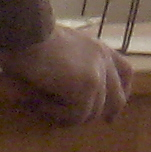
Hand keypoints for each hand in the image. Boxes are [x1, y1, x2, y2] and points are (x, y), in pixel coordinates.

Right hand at [0, 24, 132, 124]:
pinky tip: (41, 105)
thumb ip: (73, 63)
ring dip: (68, 115)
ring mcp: (97, 74)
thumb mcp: (60, 46)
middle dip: (105, 114)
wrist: (25, 30)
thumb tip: (69, 89)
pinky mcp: (86, 87)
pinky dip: (57, 115)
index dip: (123, 91)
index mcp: (99, 48)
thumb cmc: (31, 36)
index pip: (125, 71)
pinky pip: (77, 115)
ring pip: (92, 112)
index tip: (114, 106)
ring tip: (45, 107)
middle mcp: (103, 60)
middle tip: (83, 121)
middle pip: (117, 98)